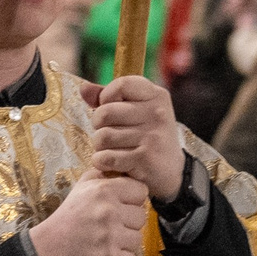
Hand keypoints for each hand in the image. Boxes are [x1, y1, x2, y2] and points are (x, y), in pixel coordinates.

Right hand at [29, 171, 150, 255]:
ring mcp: (111, 237)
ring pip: (137, 238)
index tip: (122, 204)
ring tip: (108, 239)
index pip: (141, 191)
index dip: (133, 198)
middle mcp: (109, 211)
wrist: (51, 244)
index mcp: (104, 190)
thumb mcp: (82, 186)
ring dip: (125, 241)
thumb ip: (104, 175)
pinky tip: (106, 252)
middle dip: (129, 221)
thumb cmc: (70, 213)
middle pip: (141, 216)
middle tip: (112, 224)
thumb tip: (127, 170)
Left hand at [82, 76, 184, 200]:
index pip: (121, 85)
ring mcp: (152, 136)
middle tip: (108, 132)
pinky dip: (102, 162)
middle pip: (105, 112)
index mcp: (156, 96)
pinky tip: (112, 163)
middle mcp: (157, 113)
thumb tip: (84, 89)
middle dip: (98, 125)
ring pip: (103, 137)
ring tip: (111, 148)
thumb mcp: (137, 111)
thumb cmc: (148, 136)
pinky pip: (106, 157)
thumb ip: (110, 98)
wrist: (173, 171)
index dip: (107, 96)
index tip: (110, 107)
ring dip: (100, 146)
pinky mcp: (144, 159)